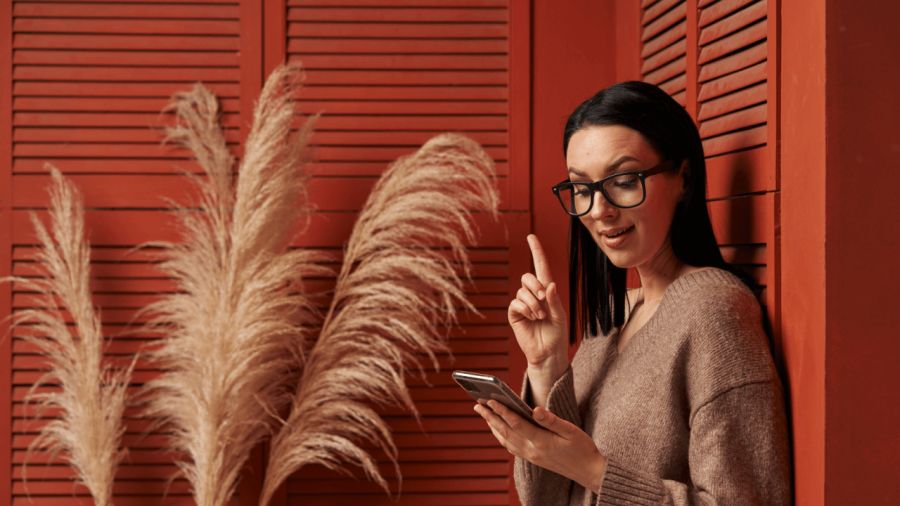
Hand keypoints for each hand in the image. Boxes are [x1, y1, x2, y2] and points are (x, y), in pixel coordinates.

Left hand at [474, 400, 607, 492]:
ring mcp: (531, 456)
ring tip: (484, 414)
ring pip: (505, 440)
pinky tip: (498, 429)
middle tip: (477, 404)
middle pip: (505, 431)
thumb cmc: (583, 449)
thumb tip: (535, 409)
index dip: (501, 410)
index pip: (515, 423)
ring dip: (493, 426)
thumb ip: (551, 420)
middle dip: (490, 417)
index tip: (490, 400)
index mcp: (541, 442)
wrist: (589, 472)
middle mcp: (532, 451)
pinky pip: (511, 447)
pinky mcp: (533, 459)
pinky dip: (501, 436)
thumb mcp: (571, 430)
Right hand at [508, 234, 567, 383]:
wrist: (548, 353)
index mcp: (547, 291)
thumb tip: (549, 284)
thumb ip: (554, 300)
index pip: (541, 267)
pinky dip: (525, 309)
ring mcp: (523, 304)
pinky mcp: (515, 314)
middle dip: (536, 286)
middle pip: (528, 277)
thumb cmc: (557, 334)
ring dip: (533, 303)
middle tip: (543, 301)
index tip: (530, 237)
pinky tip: (531, 318)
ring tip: (540, 317)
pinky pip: (516, 303)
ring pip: (522, 291)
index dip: (536, 251)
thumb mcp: (560, 315)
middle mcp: (534, 295)